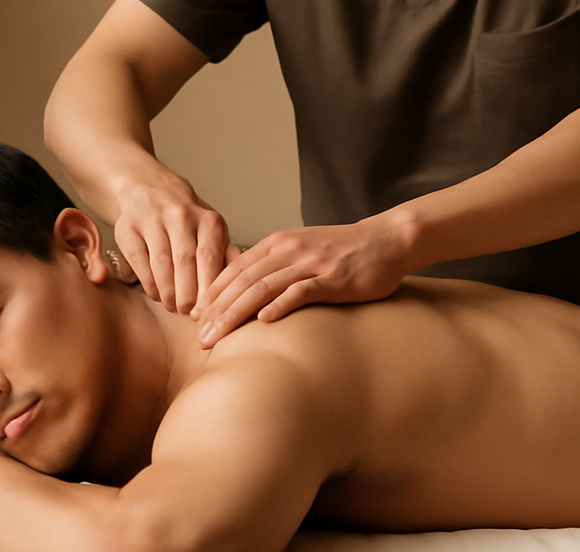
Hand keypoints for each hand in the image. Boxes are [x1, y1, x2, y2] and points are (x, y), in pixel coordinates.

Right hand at [111, 173, 235, 313]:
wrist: (150, 189)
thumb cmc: (189, 220)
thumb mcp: (212, 231)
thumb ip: (226, 255)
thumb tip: (243, 286)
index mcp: (207, 219)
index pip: (210, 259)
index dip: (208, 289)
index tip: (208, 311)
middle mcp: (180, 215)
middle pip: (185, 263)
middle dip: (187, 294)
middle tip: (188, 313)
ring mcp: (152, 220)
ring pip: (162, 264)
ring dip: (168, 292)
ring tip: (173, 307)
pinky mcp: (128, 228)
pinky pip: (141, 262)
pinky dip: (150, 283)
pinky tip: (157, 294)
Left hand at [192, 215, 412, 347]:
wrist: (385, 241)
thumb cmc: (342, 251)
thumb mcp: (301, 251)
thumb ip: (274, 266)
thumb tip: (244, 294)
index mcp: (278, 243)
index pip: (236, 269)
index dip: (213, 294)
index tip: (194, 319)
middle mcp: (290, 249)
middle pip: (244, 280)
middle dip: (217, 310)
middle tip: (200, 338)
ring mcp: (311, 263)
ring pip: (264, 286)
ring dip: (237, 313)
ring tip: (219, 336)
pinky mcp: (333, 278)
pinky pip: (302, 290)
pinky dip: (281, 304)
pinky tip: (264, 320)